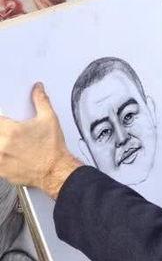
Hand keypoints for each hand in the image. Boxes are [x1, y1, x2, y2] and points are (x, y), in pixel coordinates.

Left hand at [0, 83, 81, 198]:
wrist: (56, 171)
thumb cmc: (53, 148)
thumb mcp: (49, 119)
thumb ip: (41, 101)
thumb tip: (37, 88)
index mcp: (11, 131)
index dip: (1, 119)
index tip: (4, 120)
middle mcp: (2, 146)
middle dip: (2, 130)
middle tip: (10, 131)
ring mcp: (0, 161)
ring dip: (1, 143)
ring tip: (13, 143)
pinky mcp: (1, 172)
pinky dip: (1, 156)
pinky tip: (12, 154)